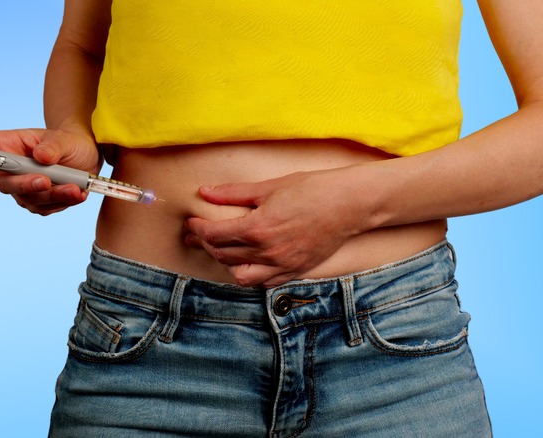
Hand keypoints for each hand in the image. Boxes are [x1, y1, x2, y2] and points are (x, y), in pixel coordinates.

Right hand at [0, 128, 101, 214]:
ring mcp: (24, 189)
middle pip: (5, 183)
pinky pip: (47, 208)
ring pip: (30, 200)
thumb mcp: (66, 139)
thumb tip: (42, 157)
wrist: (86, 157)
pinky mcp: (40, 203)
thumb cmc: (70, 143)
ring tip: (75, 188)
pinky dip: (64, 202)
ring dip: (53, 196)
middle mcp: (11, 170)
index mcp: (10, 145)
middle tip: (45, 181)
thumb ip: (54, 146)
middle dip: (25, 185)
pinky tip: (79, 194)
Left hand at [184, 168, 369, 287]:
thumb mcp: (269, 187)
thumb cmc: (312, 190)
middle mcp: (267, 251)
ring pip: (240, 275)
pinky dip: (250, 275)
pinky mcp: (295, 271)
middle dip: (206, 244)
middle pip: (223, 255)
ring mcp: (282, 265)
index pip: (215, 234)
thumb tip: (206, 192)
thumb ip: (234, 193)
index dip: (198, 228)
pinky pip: (264, 283)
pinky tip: (247, 262)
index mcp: (257, 228)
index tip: (193, 221)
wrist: (349, 204)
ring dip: (226, 263)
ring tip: (222, 249)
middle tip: (198, 234)